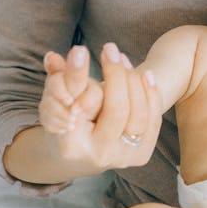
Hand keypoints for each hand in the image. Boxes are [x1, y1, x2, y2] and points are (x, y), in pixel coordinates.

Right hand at [39, 43, 162, 168]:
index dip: (82, 76)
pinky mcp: (142, 155)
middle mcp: (100, 156)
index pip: (83, 106)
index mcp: (73, 146)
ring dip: (134, 81)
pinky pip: (153, 120)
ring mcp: (124, 158)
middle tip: (108, 49)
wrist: (83, 152)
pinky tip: (146, 73)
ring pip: (139, 114)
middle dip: (115, 74)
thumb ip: (60, 77)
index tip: (82, 49)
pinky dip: (151, 94)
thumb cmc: (68, 119)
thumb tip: (54, 56)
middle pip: (118, 110)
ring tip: (122, 58)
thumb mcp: (58, 99)